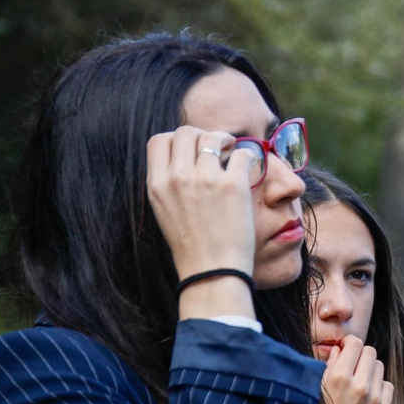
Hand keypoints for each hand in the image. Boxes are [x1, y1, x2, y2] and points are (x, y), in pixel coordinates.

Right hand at [145, 125, 258, 279]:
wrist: (213, 272)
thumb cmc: (192, 247)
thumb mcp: (165, 211)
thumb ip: (169, 183)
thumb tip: (184, 157)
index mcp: (157, 184)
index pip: (159, 140)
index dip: (177, 139)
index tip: (191, 150)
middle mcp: (178, 178)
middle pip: (186, 132)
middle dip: (202, 135)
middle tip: (216, 148)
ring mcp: (206, 179)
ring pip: (214, 136)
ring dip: (226, 141)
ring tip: (232, 153)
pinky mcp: (233, 185)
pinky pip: (242, 153)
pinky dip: (247, 156)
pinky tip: (247, 169)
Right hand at [321, 336, 393, 403]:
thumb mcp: (315, 390)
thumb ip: (328, 366)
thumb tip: (340, 350)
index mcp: (338, 378)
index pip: (355, 343)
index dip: (349, 344)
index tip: (345, 350)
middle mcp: (358, 385)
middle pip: (370, 352)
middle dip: (360, 355)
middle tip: (352, 366)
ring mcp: (374, 398)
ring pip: (380, 367)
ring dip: (370, 370)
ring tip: (358, 382)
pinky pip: (388, 385)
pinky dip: (379, 386)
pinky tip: (367, 395)